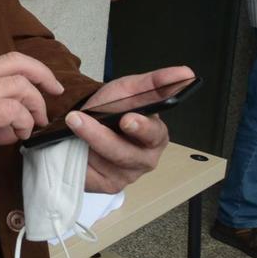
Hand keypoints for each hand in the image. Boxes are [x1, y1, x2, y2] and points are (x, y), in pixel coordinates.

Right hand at [0, 52, 62, 145]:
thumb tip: (8, 126)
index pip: (5, 63)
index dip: (30, 71)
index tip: (43, 83)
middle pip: (18, 62)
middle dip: (43, 75)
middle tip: (56, 91)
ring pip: (22, 86)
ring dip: (35, 106)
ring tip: (34, 125)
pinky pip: (16, 110)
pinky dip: (24, 122)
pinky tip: (20, 134)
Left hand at [68, 66, 192, 192]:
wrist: (89, 122)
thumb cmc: (114, 107)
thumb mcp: (131, 89)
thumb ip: (156, 82)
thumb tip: (185, 73)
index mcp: (156, 136)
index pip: (153, 134)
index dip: (140, 128)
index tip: (127, 119)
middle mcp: (144, 160)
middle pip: (124, 153)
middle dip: (101, 137)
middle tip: (79, 119)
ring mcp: (125, 175)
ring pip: (103, 163)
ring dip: (83, 142)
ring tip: (70, 125)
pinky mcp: (106, 185)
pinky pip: (89, 175)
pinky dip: (76, 158)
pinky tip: (72, 147)